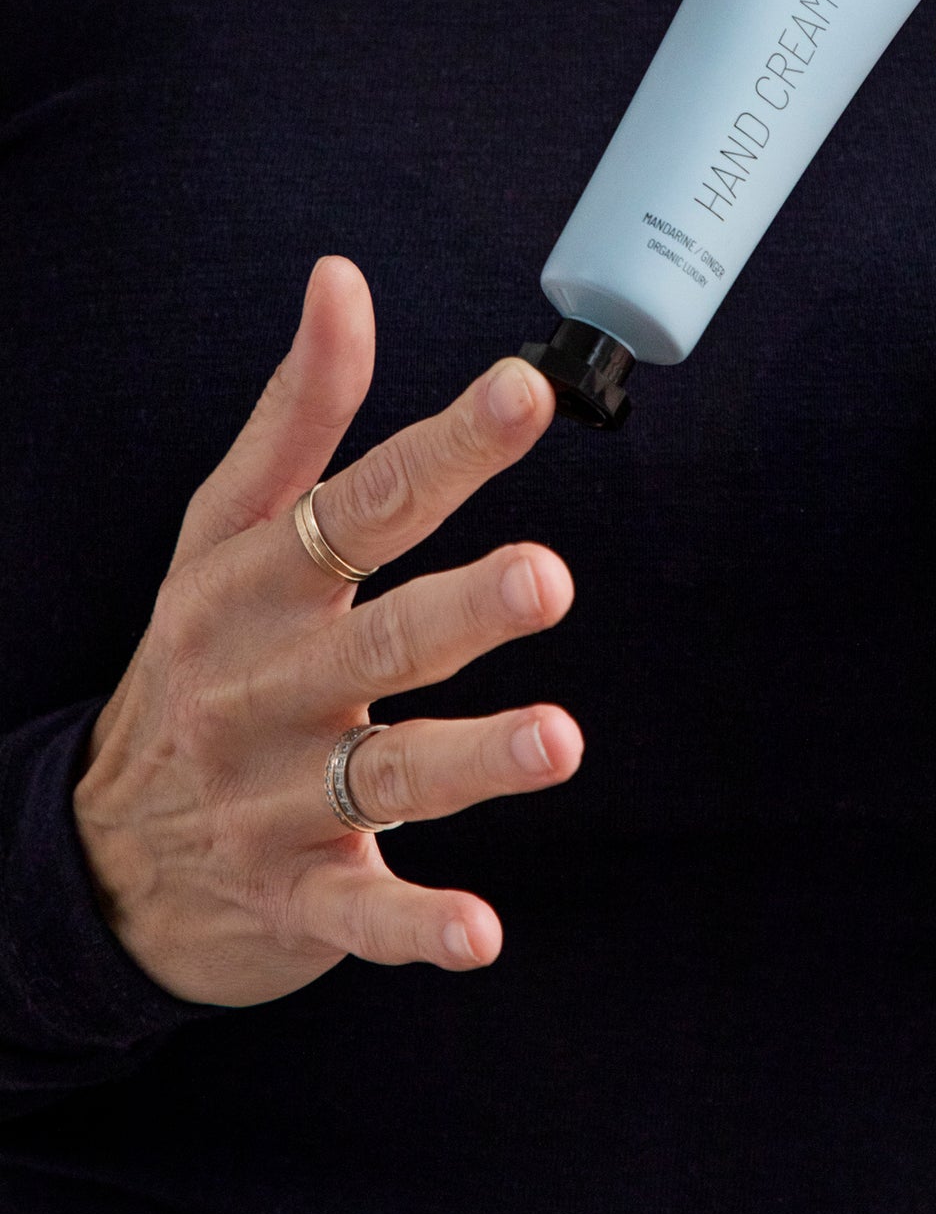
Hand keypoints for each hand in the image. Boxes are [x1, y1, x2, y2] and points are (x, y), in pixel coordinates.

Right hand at [73, 257, 579, 1006]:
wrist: (102, 848)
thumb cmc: (200, 656)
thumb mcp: (224, 531)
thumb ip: (298, 413)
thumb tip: (341, 278)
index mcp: (253, 583)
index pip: (357, 502)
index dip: (444, 447)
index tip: (525, 390)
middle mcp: (261, 682)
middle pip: (373, 636)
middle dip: (459, 607)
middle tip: (546, 577)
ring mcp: (272, 794)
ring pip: (378, 771)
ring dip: (467, 757)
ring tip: (555, 740)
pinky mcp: (292, 892)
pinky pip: (356, 913)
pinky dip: (413, 927)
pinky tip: (479, 936)